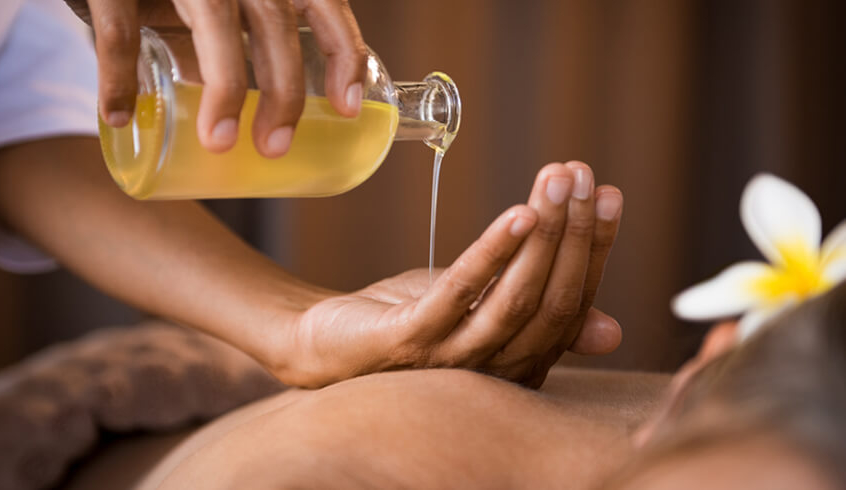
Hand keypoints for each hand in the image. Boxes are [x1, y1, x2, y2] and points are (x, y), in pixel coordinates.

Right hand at [66, 0, 365, 156]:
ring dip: (223, 87)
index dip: (343, 53)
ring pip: (214, 20)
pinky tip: (118, 115)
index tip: (347, 109)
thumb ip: (233, 42)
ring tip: (219, 143)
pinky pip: (119, 28)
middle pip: (274, 22)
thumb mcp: (214, 5)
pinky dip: (118, 74)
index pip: (324, 3)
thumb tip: (252, 111)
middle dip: (284, 90)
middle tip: (275, 146)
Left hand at [263, 162, 623, 387]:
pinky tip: (517, 213)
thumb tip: (612, 331)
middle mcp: (495, 371)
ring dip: (544, 235)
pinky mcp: (410, 341)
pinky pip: (459, 294)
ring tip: (556, 181)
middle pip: (552, 302)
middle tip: (582, 174)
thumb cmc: (411, 322)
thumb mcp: (482, 313)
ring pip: (515, 299)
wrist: (328, 345)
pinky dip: (492, 253)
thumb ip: (536, 314)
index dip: (594, 249)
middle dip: (575, 233)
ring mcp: (452, 360)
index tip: (608, 194)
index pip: (573, 305)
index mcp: (521, 363)